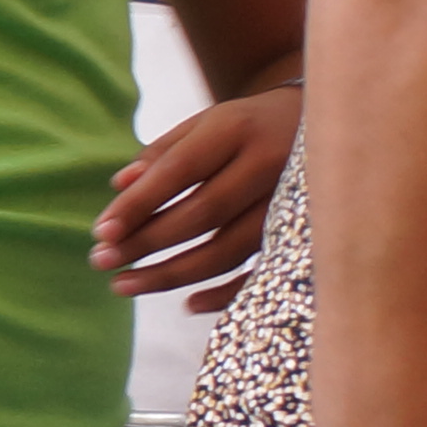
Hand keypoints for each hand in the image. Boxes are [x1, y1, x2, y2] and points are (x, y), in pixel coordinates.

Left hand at [92, 88, 299, 305]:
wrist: (326, 124)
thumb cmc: (247, 125)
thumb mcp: (206, 123)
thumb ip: (163, 152)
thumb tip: (120, 186)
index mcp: (237, 129)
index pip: (179, 171)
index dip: (139, 204)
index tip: (101, 232)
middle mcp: (269, 164)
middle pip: (203, 214)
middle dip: (148, 242)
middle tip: (101, 261)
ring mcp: (293, 201)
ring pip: (230, 248)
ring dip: (174, 274)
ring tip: (124, 285)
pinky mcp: (307, 231)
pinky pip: (265, 270)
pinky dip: (227, 292)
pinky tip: (187, 304)